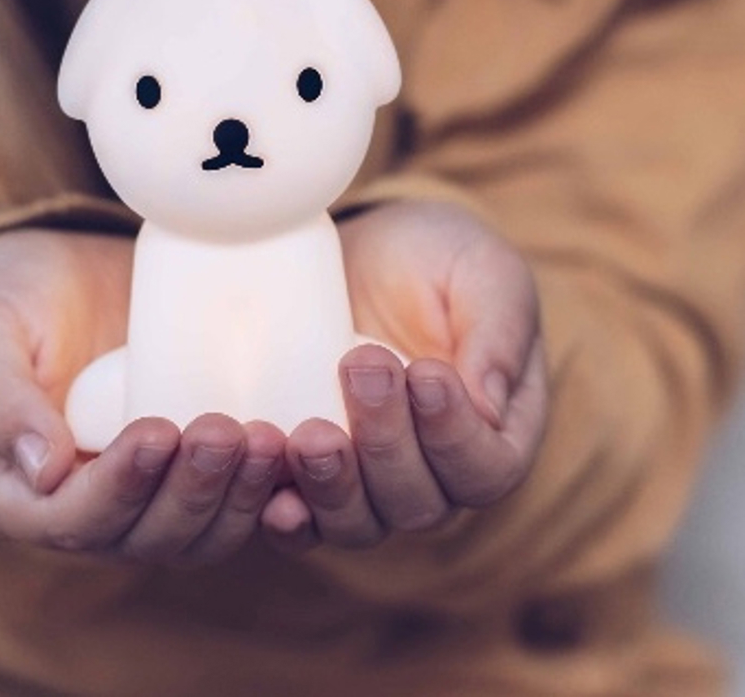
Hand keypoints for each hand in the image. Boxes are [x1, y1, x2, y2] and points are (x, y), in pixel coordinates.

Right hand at [0, 227, 284, 565]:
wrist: (58, 270)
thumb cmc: (3, 299)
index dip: (120, 488)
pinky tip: (299, 450)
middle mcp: (88, 509)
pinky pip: (235, 497)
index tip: (157, 431)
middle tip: (223, 430)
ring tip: (267, 438)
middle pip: (148, 535)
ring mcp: (148, 491)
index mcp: (20, 496)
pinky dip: (269, 488)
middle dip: (192, 490)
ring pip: (201, 530)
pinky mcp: (194, 464)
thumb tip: (45, 472)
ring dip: (238, 495)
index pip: (73, 521)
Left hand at [261, 200, 546, 549]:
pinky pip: (303, 519)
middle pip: (418, 502)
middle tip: (361, 367)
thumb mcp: (484, 273)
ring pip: (360, 522)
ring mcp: (371, 481)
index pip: (486, 469)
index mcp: (500, 432)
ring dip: (333, 485)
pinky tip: (270, 496)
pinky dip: (288, 517)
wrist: (368, 249)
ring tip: (311, 434)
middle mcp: (438, 474)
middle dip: (386, 442)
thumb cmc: (440, 258)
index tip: (425, 373)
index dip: (455, 435)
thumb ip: (498, 334)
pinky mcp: (314, 473)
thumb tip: (488, 411)